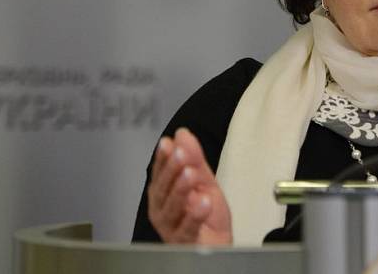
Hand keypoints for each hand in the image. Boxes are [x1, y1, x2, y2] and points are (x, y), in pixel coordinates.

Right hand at [147, 127, 232, 243]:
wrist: (217, 243)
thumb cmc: (206, 215)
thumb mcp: (204, 180)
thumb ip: (194, 158)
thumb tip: (182, 134)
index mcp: (164, 192)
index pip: (160, 171)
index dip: (163, 158)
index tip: (168, 143)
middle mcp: (162, 208)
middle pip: (162, 189)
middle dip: (171, 170)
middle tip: (181, 154)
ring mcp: (170, 226)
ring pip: (171, 208)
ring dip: (181, 189)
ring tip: (191, 174)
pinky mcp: (184, 242)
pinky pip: (187, 228)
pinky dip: (194, 216)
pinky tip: (203, 202)